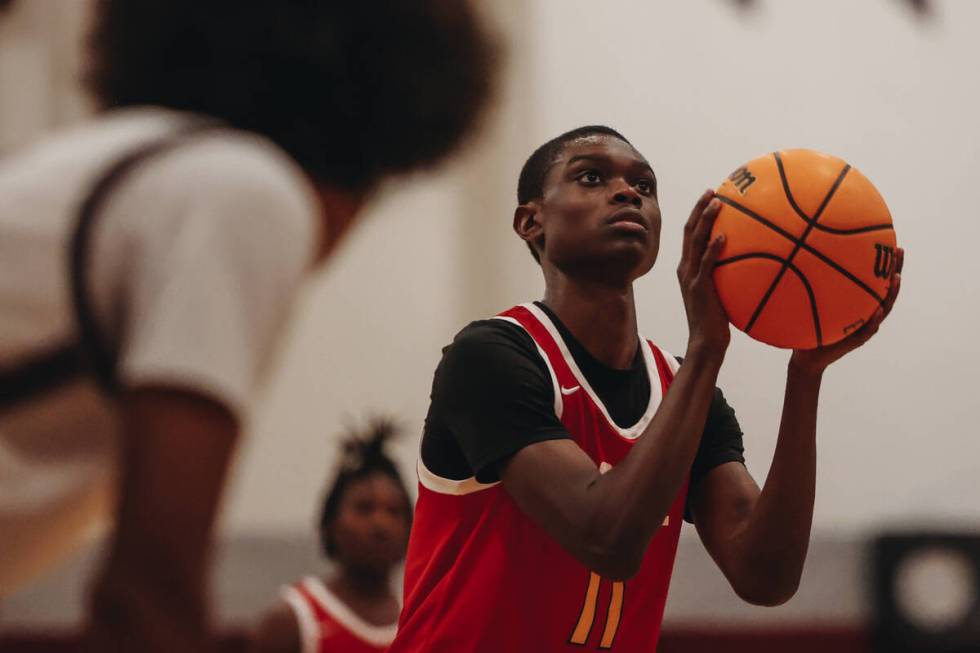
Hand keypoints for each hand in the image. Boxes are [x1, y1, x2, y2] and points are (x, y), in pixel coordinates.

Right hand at [678, 189, 729, 357]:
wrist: (706, 342)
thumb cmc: (718, 321)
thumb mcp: (722, 293)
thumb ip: (729, 275)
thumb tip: (754, 262)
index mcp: (688, 268)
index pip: (690, 235)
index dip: (697, 214)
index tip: (711, 196)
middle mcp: (685, 268)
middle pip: (689, 231)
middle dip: (699, 208)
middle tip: (713, 191)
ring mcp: (691, 277)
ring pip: (694, 241)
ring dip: (705, 220)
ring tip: (718, 203)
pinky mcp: (699, 287)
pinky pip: (706, 263)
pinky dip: (713, 248)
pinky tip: (724, 236)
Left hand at [790, 247, 903, 373]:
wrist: (806, 356)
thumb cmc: (808, 325)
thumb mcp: (811, 302)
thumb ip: (813, 286)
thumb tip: (801, 257)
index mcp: (858, 302)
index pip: (875, 280)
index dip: (885, 263)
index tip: (891, 243)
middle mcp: (866, 312)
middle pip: (886, 289)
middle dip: (895, 270)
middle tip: (899, 251)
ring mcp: (864, 327)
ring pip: (883, 309)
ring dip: (891, 294)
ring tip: (896, 278)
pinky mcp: (856, 341)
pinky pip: (867, 331)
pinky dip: (873, 321)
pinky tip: (877, 311)